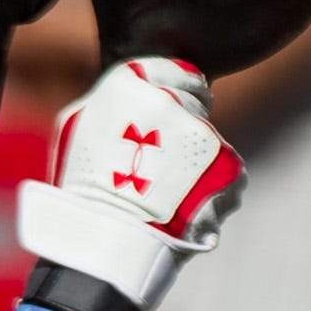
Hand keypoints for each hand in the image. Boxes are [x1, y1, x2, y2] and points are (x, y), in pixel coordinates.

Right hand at [17, 58, 246, 310]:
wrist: (110, 240)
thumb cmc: (89, 187)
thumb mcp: (82, 125)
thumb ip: (119, 100)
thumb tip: (147, 90)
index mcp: (130, 82)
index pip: (176, 71)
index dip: (180, 88)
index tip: (179, 106)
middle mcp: (170, 99)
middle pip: (195, 103)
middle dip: (187, 127)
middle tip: (166, 162)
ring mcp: (201, 131)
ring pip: (210, 140)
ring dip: (200, 161)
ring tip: (170, 192)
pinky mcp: (226, 163)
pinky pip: (228, 172)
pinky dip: (216, 188)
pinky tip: (188, 206)